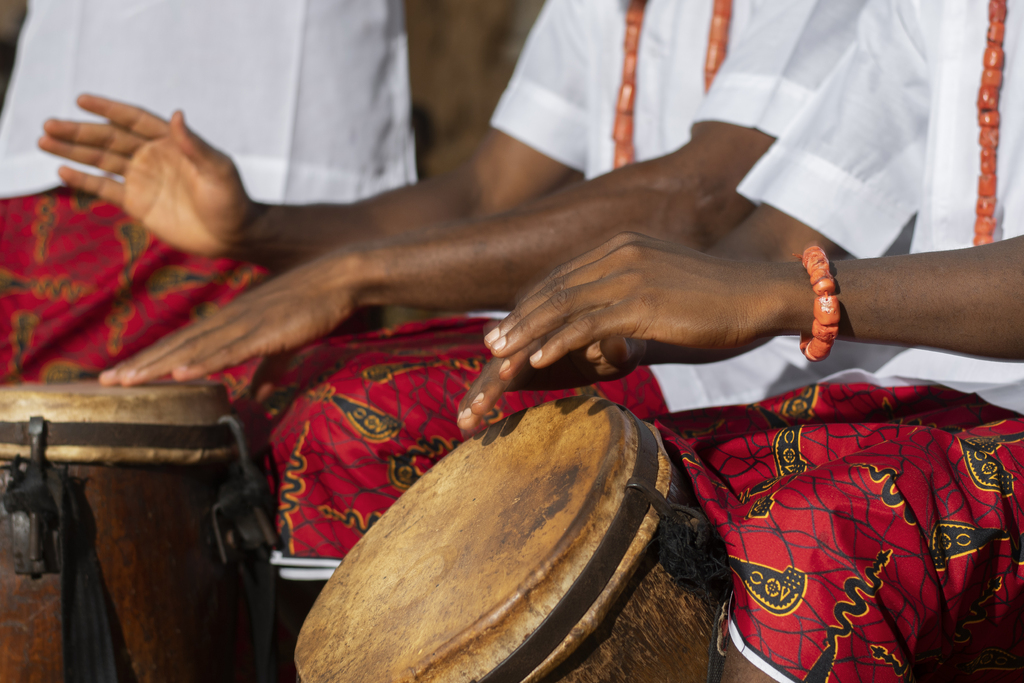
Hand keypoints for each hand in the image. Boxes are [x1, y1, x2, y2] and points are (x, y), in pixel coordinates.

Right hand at [38, 94, 257, 257]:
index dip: (108, 109)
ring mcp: (143, 179)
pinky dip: (84, 180)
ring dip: (74, 151)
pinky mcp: (138, 204)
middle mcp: (153, 157)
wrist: (233, 236)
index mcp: (171, 142)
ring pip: (102, 160)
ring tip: (43, 140)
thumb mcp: (218, 170)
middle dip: (79, 131)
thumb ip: (195, 145)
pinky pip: (106, 189)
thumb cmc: (232, 200)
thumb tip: (177, 115)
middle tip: (49, 124)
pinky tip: (62, 170)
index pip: (133, 119)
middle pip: (109, 138)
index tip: (82, 99)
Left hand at [98, 255, 359, 386]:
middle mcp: (229, 319)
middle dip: (141, 365)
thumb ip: (270, 369)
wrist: (340, 277)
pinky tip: (181, 372)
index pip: (183, 344)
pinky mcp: (267, 331)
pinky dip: (204, 361)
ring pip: (194, 349)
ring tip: (127, 381)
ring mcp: (246, 323)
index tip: (120, 377)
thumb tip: (258, 396)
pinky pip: (230, 350)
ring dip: (159, 365)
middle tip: (105, 383)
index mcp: (231, 320)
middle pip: (177, 346)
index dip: (151, 360)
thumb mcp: (285, 342)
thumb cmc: (314, 305)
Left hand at [455, 233, 806, 428]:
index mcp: (622, 246)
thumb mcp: (664, 291)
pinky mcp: (643, 301)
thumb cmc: (718, 302)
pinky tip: (537, 361)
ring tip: (500, 358)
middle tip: (489, 348)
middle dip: (518, 321)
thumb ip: (628, 305)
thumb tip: (603, 338)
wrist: (762, 295)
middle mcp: (620, 253)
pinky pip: (588, 324)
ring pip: (562, 305)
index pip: (561, 277)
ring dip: (526, 334)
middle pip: (553, 289)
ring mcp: (630, 274)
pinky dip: (557, 342)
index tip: (507, 331)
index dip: (529, 306)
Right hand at [456, 335, 645, 433]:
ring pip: (495, 368)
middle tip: (472, 410)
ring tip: (463, 421)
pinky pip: (496, 379)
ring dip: (477, 393)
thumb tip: (618, 346)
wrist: (618, 340)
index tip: (505, 379)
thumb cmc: (627, 344)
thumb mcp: (627, 347)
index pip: (532, 338)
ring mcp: (521, 348)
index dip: (518, 357)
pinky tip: (464, 423)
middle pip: (504, 355)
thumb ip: (620, 347)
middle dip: (488, 382)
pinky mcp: (518, 363)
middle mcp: (532, 331)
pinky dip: (480, 397)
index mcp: (556, 320)